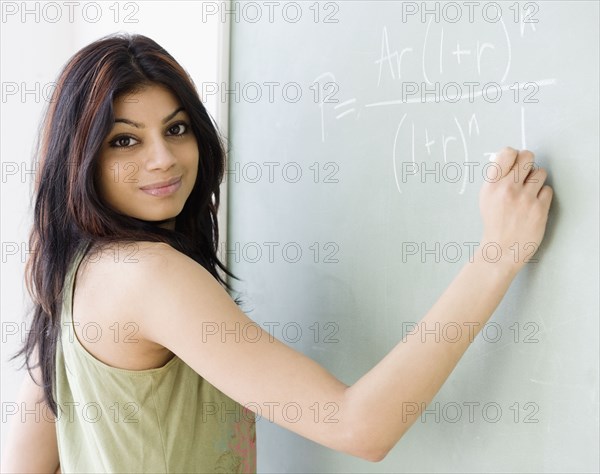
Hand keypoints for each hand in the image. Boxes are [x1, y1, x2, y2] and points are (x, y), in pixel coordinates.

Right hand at [478, 147, 552, 272]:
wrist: (501, 248)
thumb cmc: (495, 223)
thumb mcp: (486, 198)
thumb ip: (497, 178)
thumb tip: (510, 159)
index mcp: (491, 185)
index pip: (507, 153)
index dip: (514, 155)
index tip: (515, 161)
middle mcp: (507, 189)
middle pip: (527, 157)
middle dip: (528, 163)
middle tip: (526, 173)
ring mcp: (524, 198)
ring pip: (540, 172)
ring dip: (537, 180)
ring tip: (529, 191)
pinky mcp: (539, 208)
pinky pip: (547, 189)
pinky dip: (542, 195)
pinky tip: (534, 204)